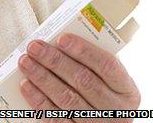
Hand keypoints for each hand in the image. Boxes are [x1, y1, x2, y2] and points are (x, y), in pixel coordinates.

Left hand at [17, 33, 140, 122]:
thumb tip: (56, 44)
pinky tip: (26, 86)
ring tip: (25, 62)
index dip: (84, 51)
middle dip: (55, 61)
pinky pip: (56, 117)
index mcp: (126, 91)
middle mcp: (115, 109)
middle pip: (84, 81)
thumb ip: (90, 66)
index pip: (107, 65)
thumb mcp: (107, 83)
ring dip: (42, 78)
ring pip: (67, 99)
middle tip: (34, 47)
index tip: (61, 38)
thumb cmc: (100, 95)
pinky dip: (39, 100)